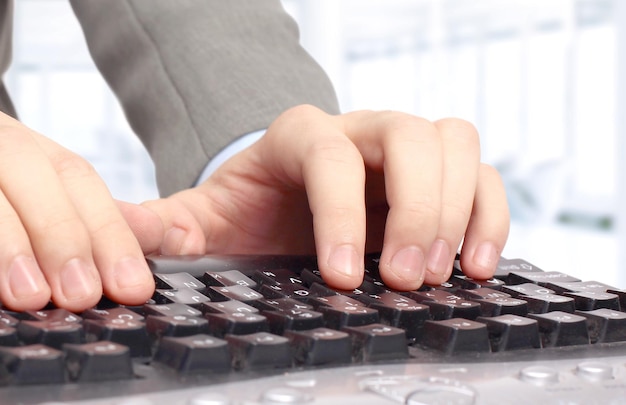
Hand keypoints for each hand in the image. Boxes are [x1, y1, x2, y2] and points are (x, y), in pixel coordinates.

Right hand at [0, 112, 153, 311]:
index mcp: (22, 146)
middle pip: (27, 170)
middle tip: (82, 293)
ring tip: (30, 296)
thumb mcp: (43, 198)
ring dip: (6, 245)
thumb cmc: (0, 192)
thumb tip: (161, 234)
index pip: (76, 178)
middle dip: (60, 235)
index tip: (131, 284)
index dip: (108, 231)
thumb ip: (96, 218)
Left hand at [123, 105, 508, 290]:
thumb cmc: (252, 209)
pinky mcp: (442, 172)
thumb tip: (123, 231)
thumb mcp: (208, 217)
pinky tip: (477, 265)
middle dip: (415, 210)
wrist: (287, 200)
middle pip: (410, 136)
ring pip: (456, 144)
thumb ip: (170, 223)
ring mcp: (406, 147)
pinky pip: (484, 176)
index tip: (341, 279)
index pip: (330, 155)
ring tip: (443, 275)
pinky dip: (490, 216)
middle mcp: (360, 130)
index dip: (341, 214)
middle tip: (404, 279)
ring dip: (458, 210)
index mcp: (299, 135)